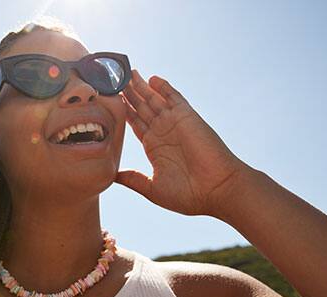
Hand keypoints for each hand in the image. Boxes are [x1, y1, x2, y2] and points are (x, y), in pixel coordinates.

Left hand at [117, 70, 251, 216]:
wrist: (217, 190)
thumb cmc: (189, 194)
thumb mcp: (152, 188)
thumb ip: (133, 179)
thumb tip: (112, 176)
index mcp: (154, 147)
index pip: (134, 123)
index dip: (123, 111)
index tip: (109, 100)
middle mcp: (163, 132)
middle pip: (141, 107)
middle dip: (128, 94)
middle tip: (114, 78)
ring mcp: (175, 123)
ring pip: (154, 99)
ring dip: (141, 87)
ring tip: (127, 72)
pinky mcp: (187, 117)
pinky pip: (174, 98)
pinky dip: (164, 87)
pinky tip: (152, 78)